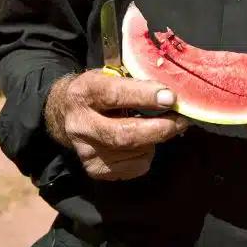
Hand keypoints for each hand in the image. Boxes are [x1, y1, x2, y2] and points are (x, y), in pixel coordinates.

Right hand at [44, 70, 187, 180]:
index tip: (171, 98)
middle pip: (125, 134)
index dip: (145, 96)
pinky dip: (147, 153)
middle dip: (160, 128)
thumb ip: (135, 82)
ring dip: (155, 139)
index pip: (115, 95)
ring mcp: (86, 152)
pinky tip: (142, 141)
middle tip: (182, 120)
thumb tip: (170, 93)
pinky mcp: (95, 170)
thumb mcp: (109, 76)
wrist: (64, 115)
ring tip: (159, 126)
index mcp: (85, 93)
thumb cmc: (98, 91)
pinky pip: (134, 167)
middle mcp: (81, 125)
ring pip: (134, 152)